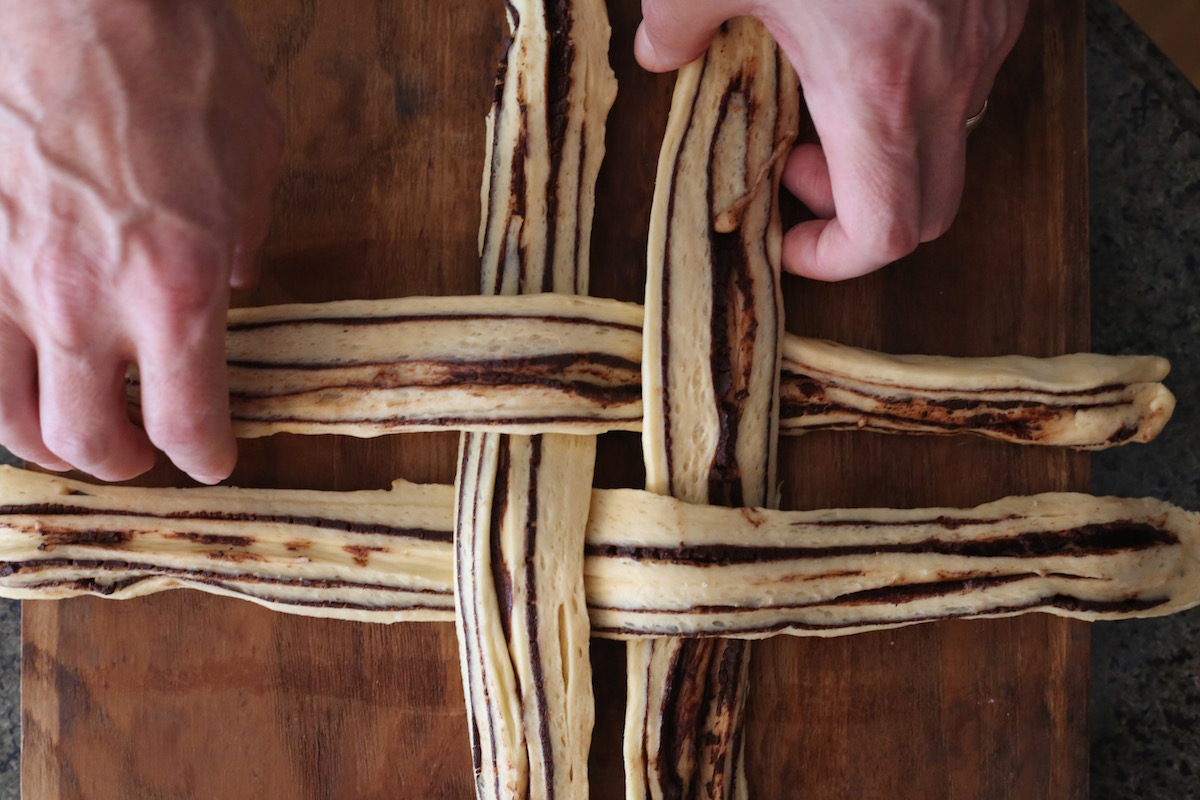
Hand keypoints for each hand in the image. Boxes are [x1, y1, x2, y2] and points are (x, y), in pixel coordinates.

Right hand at [0, 0, 281, 482]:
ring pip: (10, 415)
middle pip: (93, 441)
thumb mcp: (252, 156)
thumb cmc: (177, 61)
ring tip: (74, 436)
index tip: (213, 459)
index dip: (205, 457)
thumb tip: (237, 278)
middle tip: (144, 457)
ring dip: (49, 443)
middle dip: (127, 464)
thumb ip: (246, 237)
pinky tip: (14, 381)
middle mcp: (85, 300)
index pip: (187, 422)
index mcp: (176, 287)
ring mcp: (7, 277)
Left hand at [637, 0, 1026, 279]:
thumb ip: (677, 21)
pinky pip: (968, 79)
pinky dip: (916, 93)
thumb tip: (661, 54)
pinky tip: (867, 41)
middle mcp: (947, 76)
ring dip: (886, 147)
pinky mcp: (1000, 0)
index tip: (790, 236)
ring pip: (949, 141)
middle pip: (930, 206)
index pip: (887, 232)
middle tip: (796, 165)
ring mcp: (986, 37)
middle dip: (859, 210)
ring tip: (825, 94)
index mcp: (877, 92)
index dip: (838, 258)